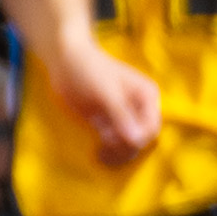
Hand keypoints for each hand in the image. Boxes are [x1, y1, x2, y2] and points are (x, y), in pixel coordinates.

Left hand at [56, 42, 164, 162]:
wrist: (65, 61)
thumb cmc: (89, 70)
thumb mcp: (106, 92)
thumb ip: (122, 115)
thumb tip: (136, 141)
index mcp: (148, 97)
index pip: (151, 128)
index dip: (137, 139)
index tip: (113, 140)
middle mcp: (141, 109)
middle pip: (143, 139)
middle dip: (126, 148)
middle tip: (104, 147)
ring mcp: (125, 117)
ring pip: (130, 145)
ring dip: (118, 153)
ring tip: (100, 154)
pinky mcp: (110, 124)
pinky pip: (115, 144)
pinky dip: (109, 151)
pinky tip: (98, 154)